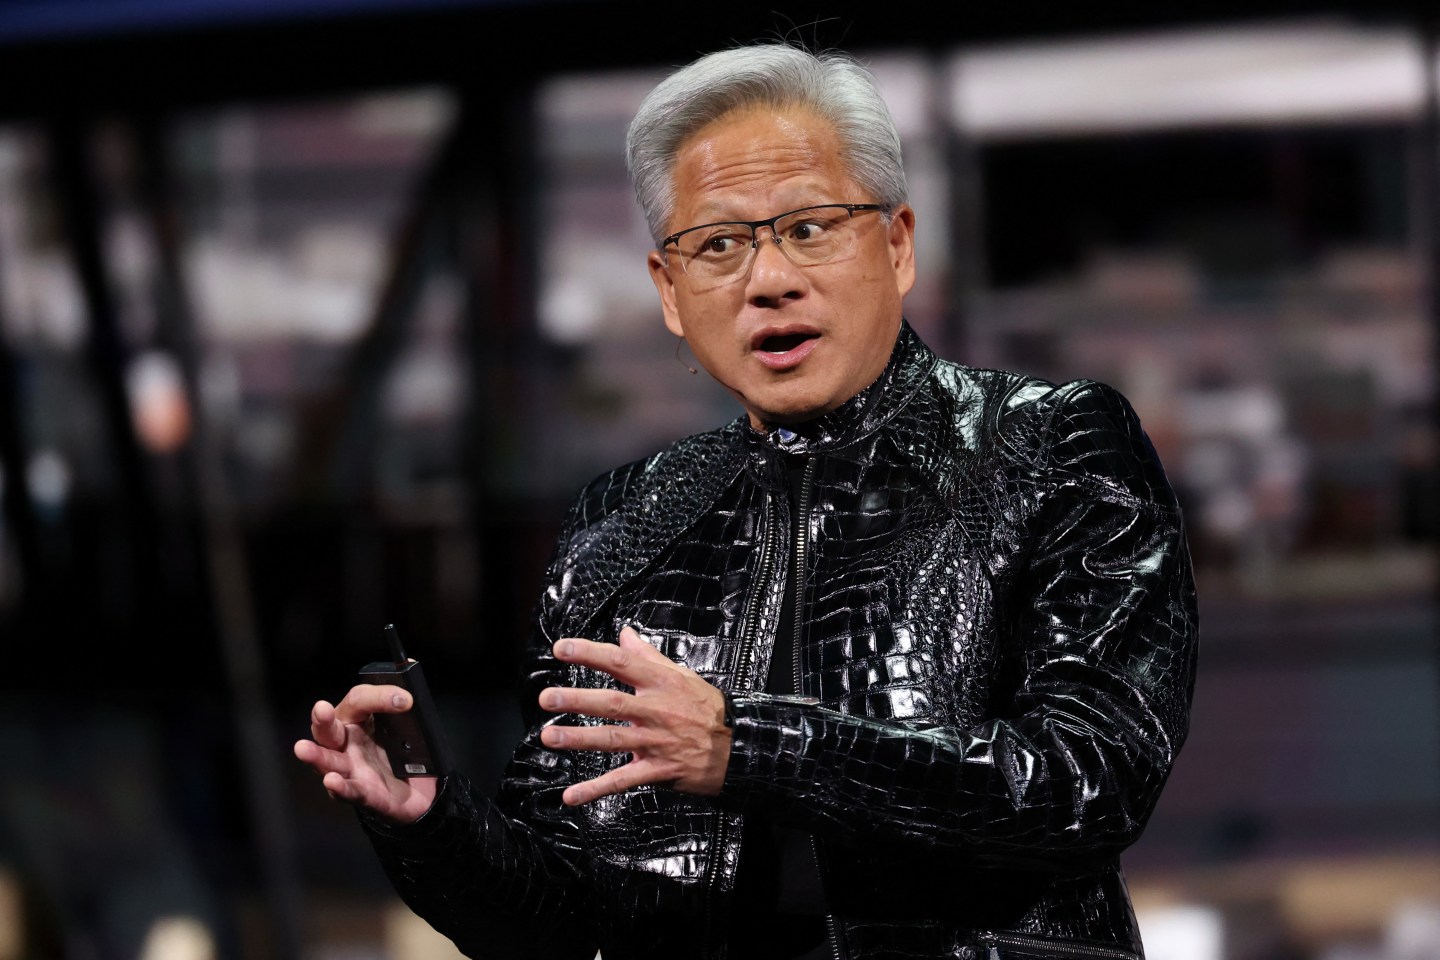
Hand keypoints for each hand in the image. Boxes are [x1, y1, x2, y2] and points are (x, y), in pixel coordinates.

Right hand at [293, 684, 437, 822]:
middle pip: (328, 729)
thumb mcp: (409, 724)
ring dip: (316, 756)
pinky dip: (340, 787)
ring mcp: (351, 770)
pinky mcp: (363, 794)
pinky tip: (331, 782)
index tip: (405, 699)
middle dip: (323, 719)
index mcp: (358, 720)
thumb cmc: (404, 753)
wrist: (420, 791)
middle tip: (322, 708)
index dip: (379, 695)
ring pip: (328, 761)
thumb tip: (410, 664)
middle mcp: (347, 743)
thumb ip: (404, 698)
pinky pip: (348, 791)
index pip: (358, 700)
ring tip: (303, 749)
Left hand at [539, 626, 731, 805]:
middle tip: (547, 698)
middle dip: (577, 700)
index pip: (620, 663)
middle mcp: (656, 710)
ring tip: (550, 737)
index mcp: (660, 683)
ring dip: (579, 739)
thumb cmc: (708, 709)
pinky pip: (622, 780)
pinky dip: (596, 789)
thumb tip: (624, 633)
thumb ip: (647, 656)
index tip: (561, 649)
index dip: (590, 653)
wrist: (738, 747)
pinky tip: (571, 795)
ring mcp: (656, 741)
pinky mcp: (657, 770)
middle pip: (612, 703)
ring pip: (613, 739)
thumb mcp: (682, 675)